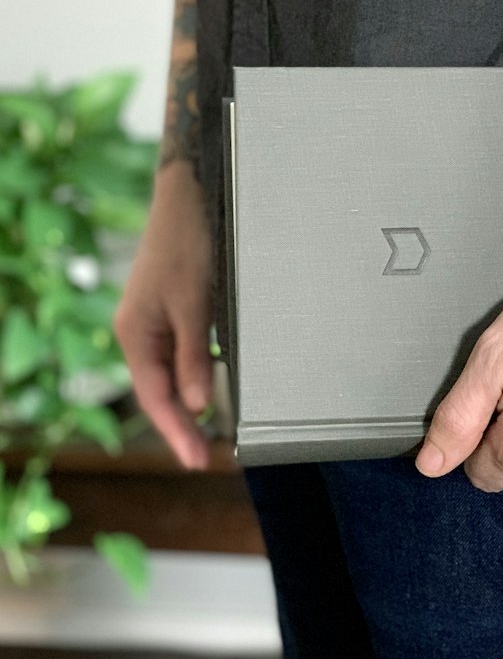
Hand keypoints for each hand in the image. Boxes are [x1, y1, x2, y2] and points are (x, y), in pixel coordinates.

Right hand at [114, 161, 213, 468]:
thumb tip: (194, 404)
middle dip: (181, 425)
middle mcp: (141, 332)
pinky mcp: (173, 308)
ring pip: (170, 374)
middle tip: (205, 457)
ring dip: (188, 402)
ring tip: (209, 434)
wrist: (190, 198)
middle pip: (159, 390)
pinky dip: (195, 374)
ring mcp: (155, 320)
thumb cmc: (188, 244)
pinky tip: (210, 388)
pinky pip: (180, 353)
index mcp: (136, 334)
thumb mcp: (195, 303)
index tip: (195, 461)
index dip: (176, 431)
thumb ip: (193, 355)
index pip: (155, 396)